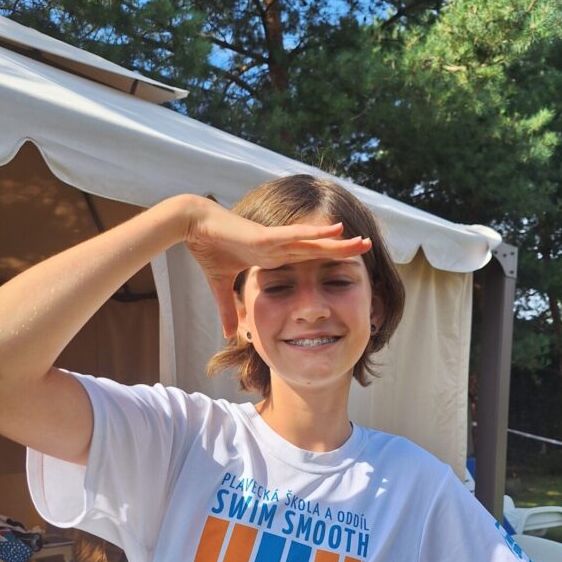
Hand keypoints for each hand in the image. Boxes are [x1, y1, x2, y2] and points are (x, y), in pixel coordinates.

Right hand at [181, 196, 371, 336]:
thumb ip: (228, 309)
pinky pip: (296, 236)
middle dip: (343, 250)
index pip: (307, 260)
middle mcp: (279, 247)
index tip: (349, 266)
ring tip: (362, 241)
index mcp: (272, 257)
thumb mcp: (221, 287)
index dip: (328, 261)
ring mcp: (274, 241)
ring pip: (314, 242)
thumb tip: (229, 334)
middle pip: (318, 250)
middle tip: (368, 248)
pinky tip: (336, 231)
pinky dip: (316, 234)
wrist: (193, 227)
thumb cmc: (208, 249)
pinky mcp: (266, 237)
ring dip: (338, 242)